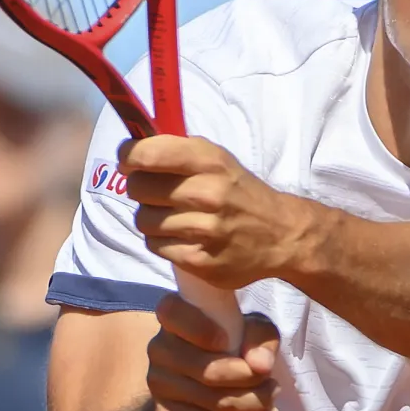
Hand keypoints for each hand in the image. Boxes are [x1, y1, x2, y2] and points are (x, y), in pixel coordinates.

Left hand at [120, 135, 300, 289]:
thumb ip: (176, 150)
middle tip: (156, 193)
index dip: (129, 156)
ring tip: (172, 217)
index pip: (147, 154)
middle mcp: (207, 192)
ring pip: (143, 220)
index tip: (129, 161)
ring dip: (151, 218)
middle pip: (138, 189)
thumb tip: (130, 149)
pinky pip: (155, 246)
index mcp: (208, 160)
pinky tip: (181, 237)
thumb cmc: (238, 190)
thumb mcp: (216, 158)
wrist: (280, 234)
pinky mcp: (200, 261)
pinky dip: (162, 242)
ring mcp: (205, 229)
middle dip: (140, 189)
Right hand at [147, 292, 282, 410]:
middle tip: (272, 383)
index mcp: (173, 316)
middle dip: (250, 380)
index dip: (200, 329)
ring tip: (271, 399)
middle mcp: (159, 348)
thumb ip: (259, 338)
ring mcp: (159, 383)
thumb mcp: (252, 332)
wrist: (208, 390)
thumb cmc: (232, 346)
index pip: (172, 313)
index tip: (227, 341)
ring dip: (253, 403)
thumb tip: (259, 365)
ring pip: (213, 401)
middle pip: (206, 370)